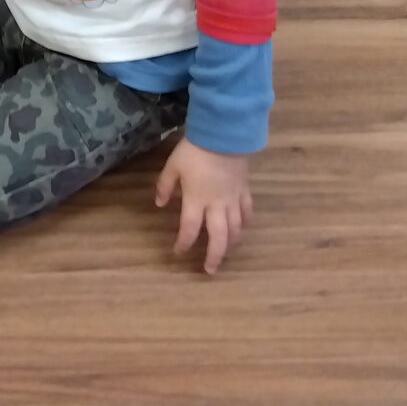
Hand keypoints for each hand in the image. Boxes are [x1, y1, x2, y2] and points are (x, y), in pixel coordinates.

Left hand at [154, 138, 252, 274]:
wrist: (224, 135)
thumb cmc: (195, 151)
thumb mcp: (173, 166)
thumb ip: (165, 186)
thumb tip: (159, 204)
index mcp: (196, 200)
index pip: (189, 229)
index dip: (183, 243)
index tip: (178, 251)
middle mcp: (216, 205)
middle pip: (218, 238)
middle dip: (214, 256)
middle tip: (209, 270)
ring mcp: (233, 199)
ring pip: (235, 229)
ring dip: (230, 244)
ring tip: (225, 253)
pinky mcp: (245, 191)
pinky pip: (247, 213)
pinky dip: (244, 223)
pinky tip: (241, 228)